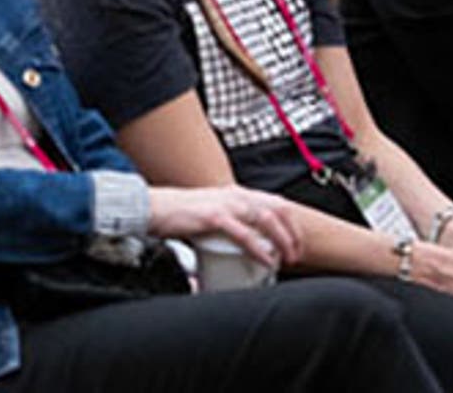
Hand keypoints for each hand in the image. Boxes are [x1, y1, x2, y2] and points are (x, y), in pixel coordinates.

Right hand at [148, 185, 302, 270]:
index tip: (298, 242)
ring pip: (266, 219)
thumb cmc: (182, 216)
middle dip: (293, 233)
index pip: (277, 203)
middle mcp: (237, 195)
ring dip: (282, 240)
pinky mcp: (214, 216)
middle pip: (278, 210)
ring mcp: (226, 204)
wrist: (154, 208)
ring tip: (287, 259)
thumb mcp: (213, 215)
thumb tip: (243, 248)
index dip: (293, 222)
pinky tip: (266, 260)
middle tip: (297, 255)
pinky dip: (258, 248)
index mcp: (239, 193)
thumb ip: (230, 225)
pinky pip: (243, 234)